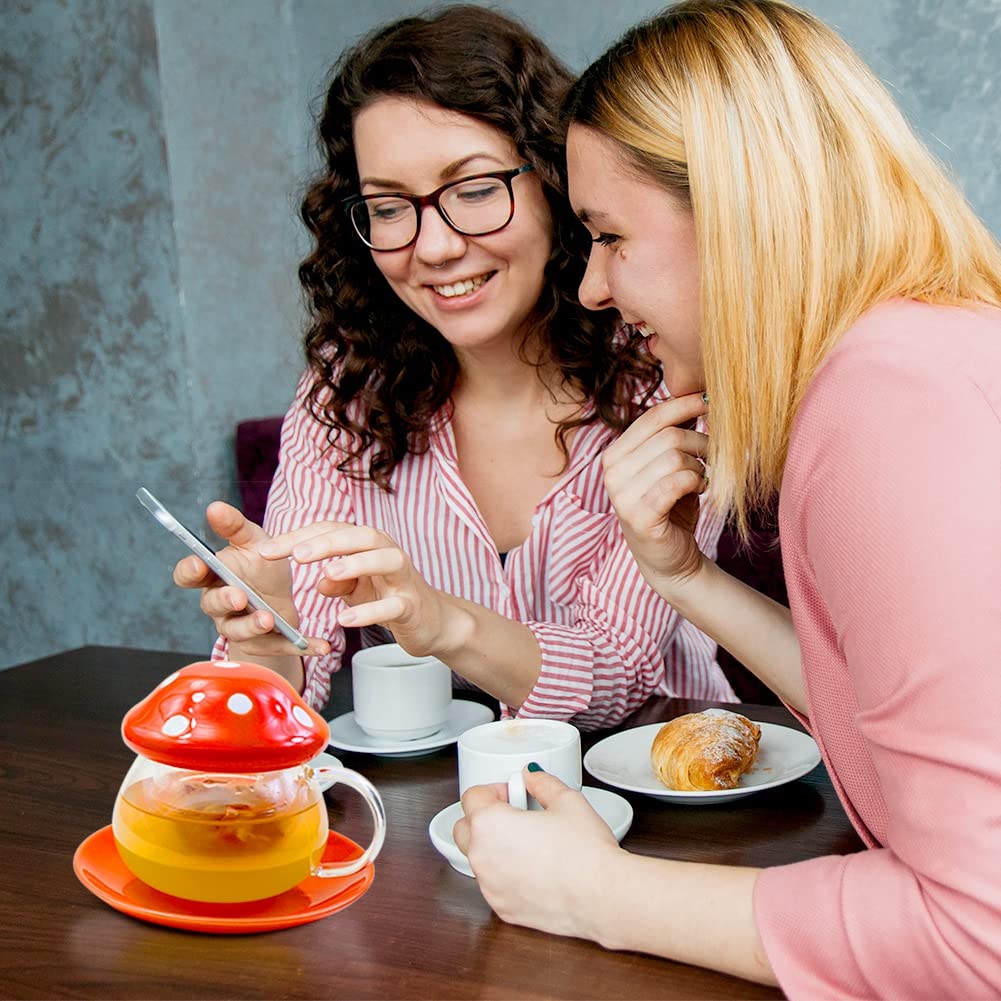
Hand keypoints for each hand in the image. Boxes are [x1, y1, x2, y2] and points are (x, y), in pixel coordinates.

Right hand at [172, 501, 328, 656]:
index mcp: (213, 576)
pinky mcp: (262, 644)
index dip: (190, 571)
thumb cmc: (260, 565)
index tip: (199, 565)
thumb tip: (214, 506)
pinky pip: (278, 647)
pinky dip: (299, 646)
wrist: (282, 596)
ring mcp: (238, 627)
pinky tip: (321, 645)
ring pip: (238, 631)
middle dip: (225, 601)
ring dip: (252, 626)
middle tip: (240, 596)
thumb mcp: (253, 541)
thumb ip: (234, 526)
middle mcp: (219, 605)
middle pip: (213, 605)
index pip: (188, 575)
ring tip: (269, 619)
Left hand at [258, 522, 448, 657]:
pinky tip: (345, 620)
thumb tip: (318, 581)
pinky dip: (369, 612)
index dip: (298, 538)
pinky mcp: (412, 605)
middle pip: (360, 535)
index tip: (266, 552)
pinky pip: (392, 605)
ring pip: (385, 559)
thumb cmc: (389, 596)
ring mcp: (403, 578)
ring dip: (356, 564)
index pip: (331, 531)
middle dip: (327, 542)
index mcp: (368, 545)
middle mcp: (388, 553)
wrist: (430, 622)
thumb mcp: (356, 588)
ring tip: (326, 574)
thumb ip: (336, 581)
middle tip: (296, 555)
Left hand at [453, 768, 621, 940]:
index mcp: (490, 825)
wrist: (602, 896)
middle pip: (464, 828)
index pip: (472, 796)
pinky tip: (535, 869)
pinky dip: (505, 874)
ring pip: (478, 859)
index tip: (513, 793)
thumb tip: (532, 776)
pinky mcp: (503, 909)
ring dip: (494, 847)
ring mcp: (490, 887)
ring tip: (529, 842)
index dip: (494, 790)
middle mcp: (482, 857)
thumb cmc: (585, 853)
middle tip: (513, 815)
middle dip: (484, 818)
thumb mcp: (566, 800)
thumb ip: (541, 782)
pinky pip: (494, 884)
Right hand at [601, 392, 709, 595]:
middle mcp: (611, 472)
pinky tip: (700, 490)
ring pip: (675, 458)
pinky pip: (676, 482)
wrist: (670, 559)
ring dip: (699, 467)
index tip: (708, 401)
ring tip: (702, 479)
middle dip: (700, 443)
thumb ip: (672, 436)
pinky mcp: (639, 516)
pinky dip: (696, 482)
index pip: (651, 418)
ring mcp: (621, 495)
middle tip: (713, 457)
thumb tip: (696, 396)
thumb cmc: (671, 508)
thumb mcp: (668, 467)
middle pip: (668, 436)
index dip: (683, 405)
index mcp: (614, 454)